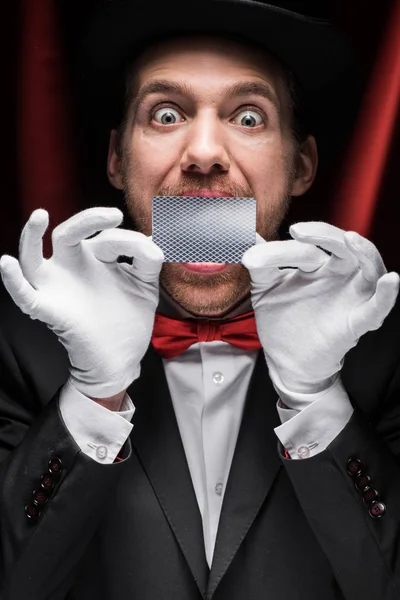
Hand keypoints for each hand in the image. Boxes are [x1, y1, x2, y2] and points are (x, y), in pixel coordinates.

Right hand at [0, 207, 163, 397]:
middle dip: (88, 220)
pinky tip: (7, 264)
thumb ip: (148, 259)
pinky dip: (13, 280)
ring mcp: (57, 288)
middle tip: (115, 215)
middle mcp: (71, 268)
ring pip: (33, 257)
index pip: (103, 235)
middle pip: (68, 233)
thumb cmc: (128, 319)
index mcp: (93, 259)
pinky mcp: (49, 311)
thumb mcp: (144, 284)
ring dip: (30, 235)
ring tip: (39, 216)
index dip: (125, 239)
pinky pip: (24, 295)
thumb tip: (152, 237)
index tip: (149, 249)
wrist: (121, 360)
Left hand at [242, 222, 398, 392]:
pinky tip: (390, 280)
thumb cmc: (281, 318)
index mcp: (318, 264)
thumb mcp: (265, 286)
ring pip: (369, 267)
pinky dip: (386, 294)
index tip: (253, 257)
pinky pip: (377, 307)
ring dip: (364, 251)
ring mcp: (351, 296)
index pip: (307, 246)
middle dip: (324, 234)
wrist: (286, 360)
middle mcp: (338, 274)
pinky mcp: (356, 322)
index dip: (283, 248)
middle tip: (298, 230)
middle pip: (343, 246)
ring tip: (351, 239)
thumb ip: (261, 261)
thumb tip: (245, 233)